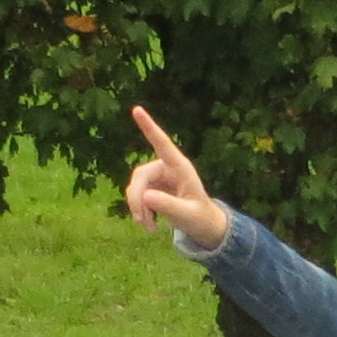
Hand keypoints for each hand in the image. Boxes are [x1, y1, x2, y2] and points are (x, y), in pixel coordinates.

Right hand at [121, 107, 231, 253]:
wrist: (201, 223)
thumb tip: (145, 197)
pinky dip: (139, 210)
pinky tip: (148, 223)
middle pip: (140, 175)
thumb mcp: (187, 214)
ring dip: (137, 207)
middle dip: (137, 198)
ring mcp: (157, 176)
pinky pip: (136, 195)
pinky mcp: (151, 186)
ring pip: (135, 186)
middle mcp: (166, 167)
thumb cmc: (199, 216)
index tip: (136, 109)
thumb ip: (168, 205)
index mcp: (180, 167)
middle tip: (141, 220)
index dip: (149, 127)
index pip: (162, 144)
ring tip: (149, 227)